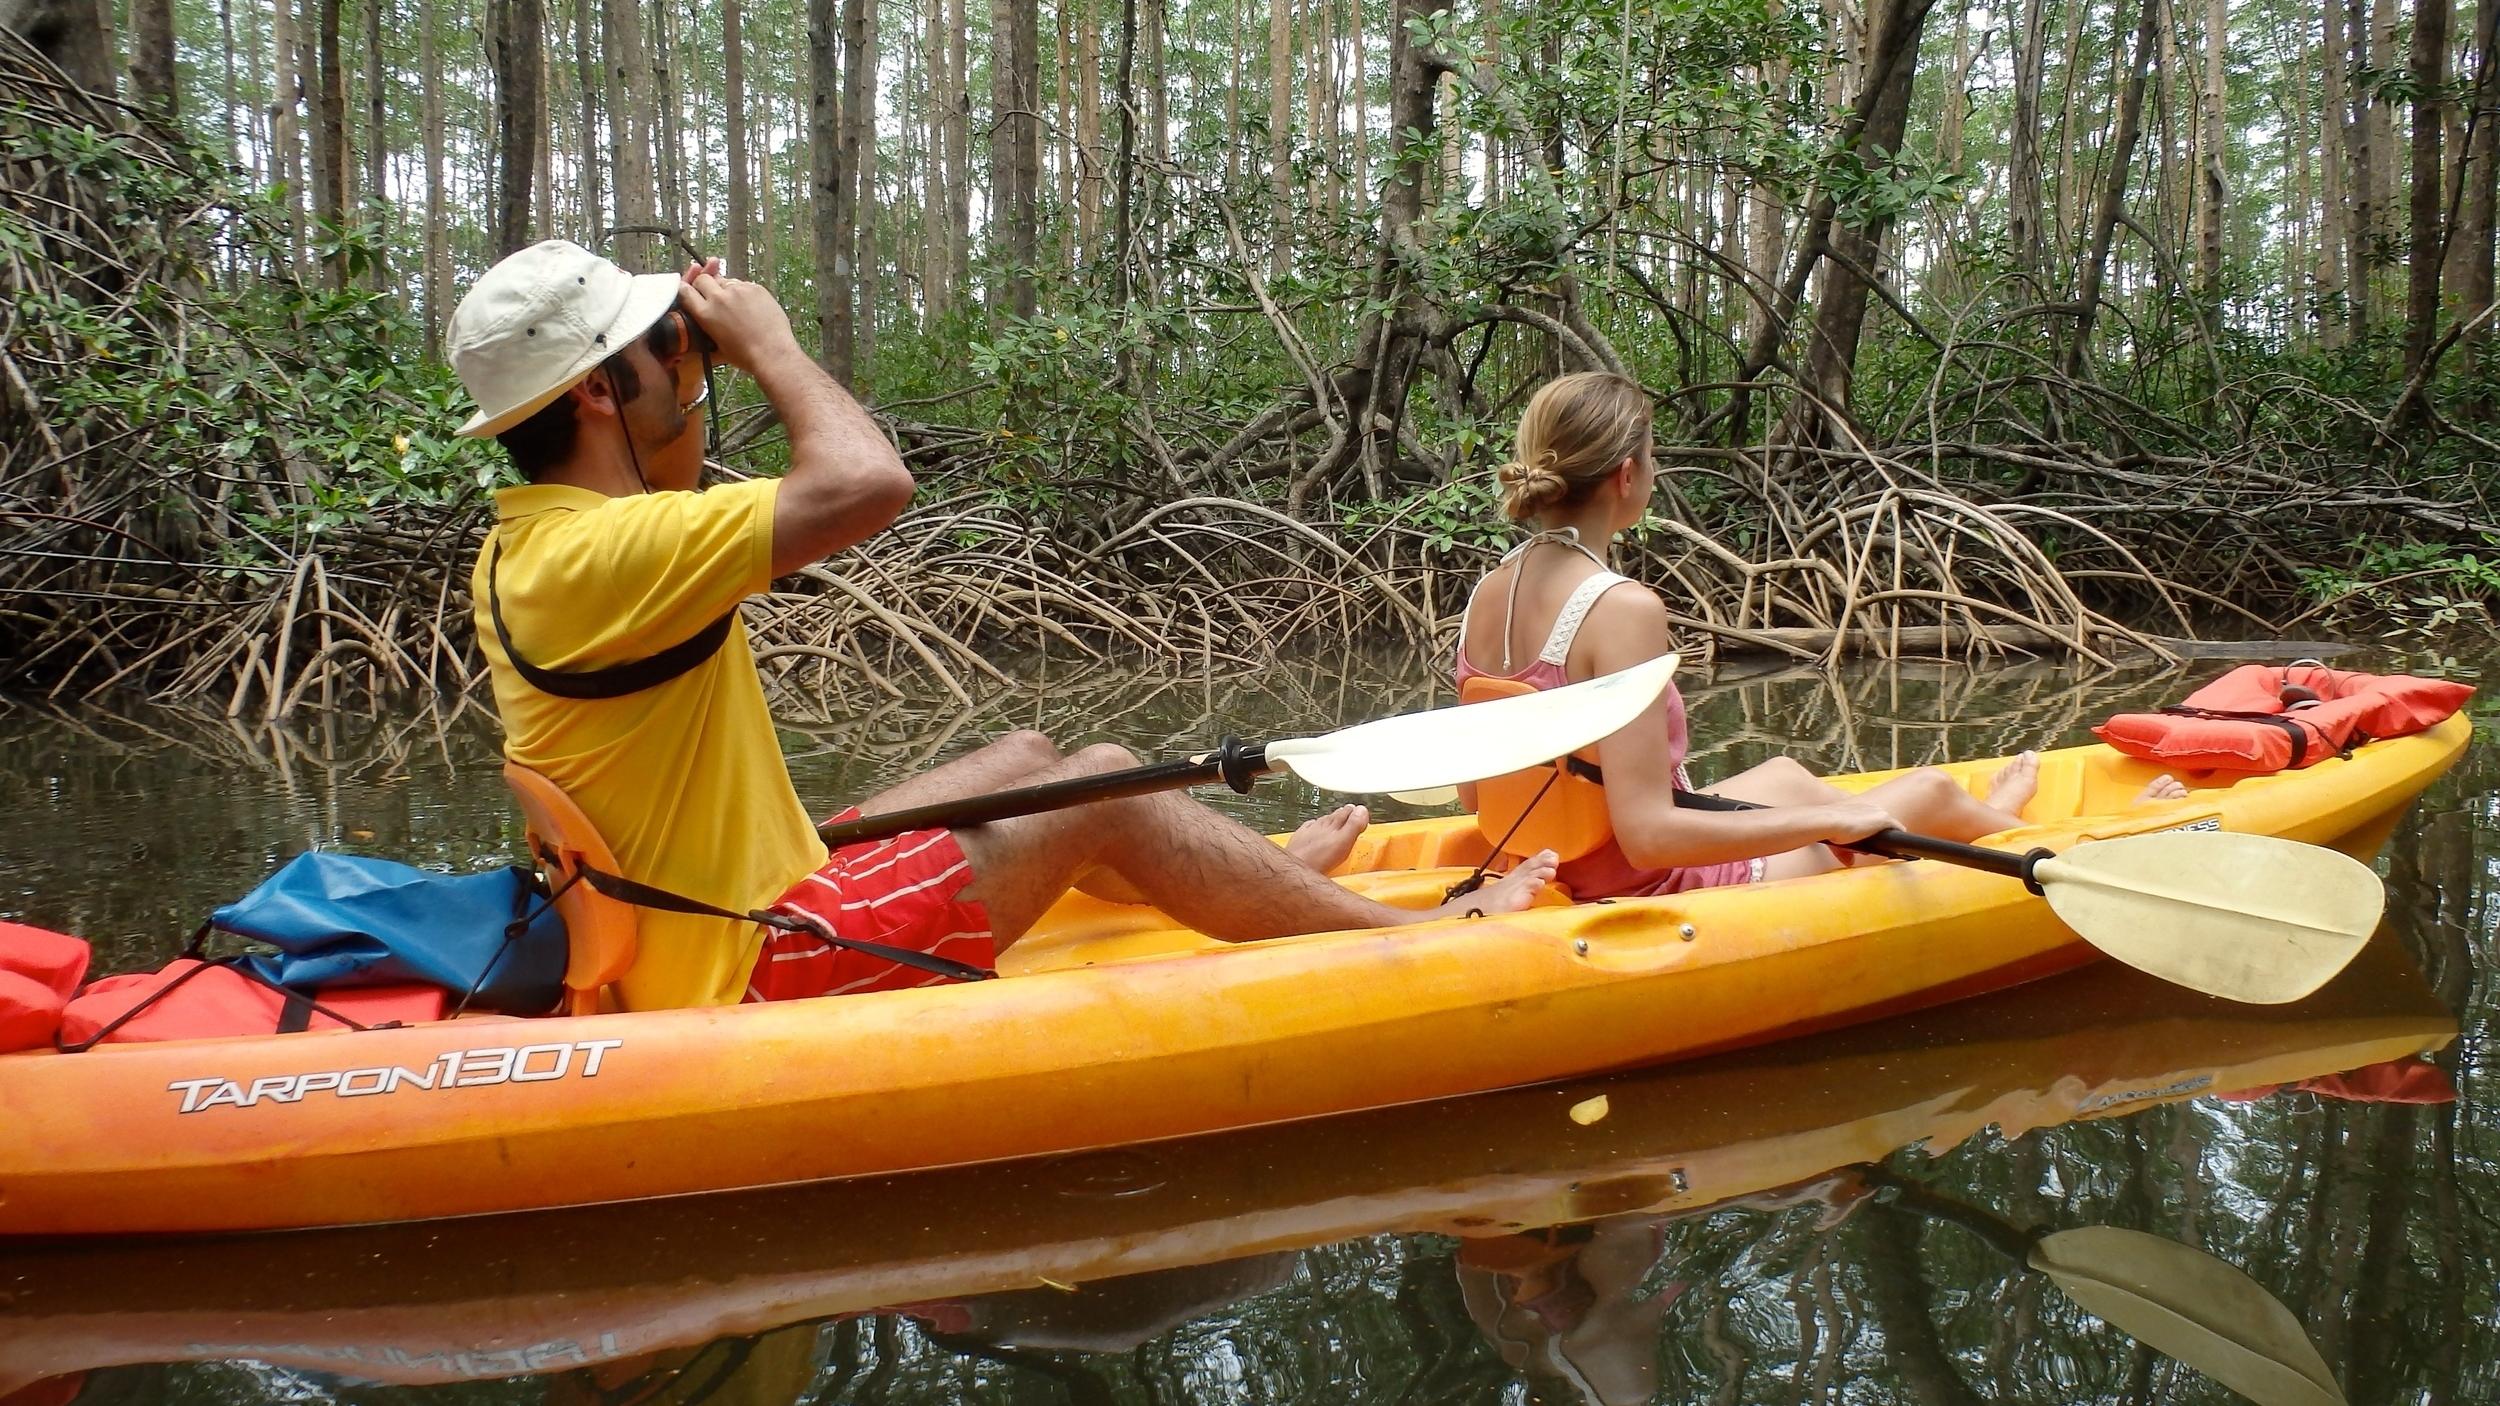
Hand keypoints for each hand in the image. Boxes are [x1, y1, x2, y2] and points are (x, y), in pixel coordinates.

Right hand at [675, 260, 798, 373]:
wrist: (772, 352)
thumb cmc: (745, 354)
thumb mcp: (716, 343)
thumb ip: (706, 323)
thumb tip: (704, 313)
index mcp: (705, 313)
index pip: (685, 290)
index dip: (687, 290)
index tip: (691, 292)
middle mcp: (719, 297)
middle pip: (703, 279)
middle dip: (705, 285)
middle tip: (713, 296)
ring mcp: (738, 290)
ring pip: (724, 280)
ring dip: (725, 288)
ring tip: (735, 304)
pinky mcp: (755, 287)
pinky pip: (743, 283)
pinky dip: (742, 291)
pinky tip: (749, 305)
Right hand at [1817, 799, 1899, 845]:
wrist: (1828, 822)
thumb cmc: (1828, 828)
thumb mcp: (1837, 841)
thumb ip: (1844, 852)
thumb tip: (1849, 863)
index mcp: (1858, 808)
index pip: (1872, 820)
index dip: (1874, 831)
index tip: (1873, 842)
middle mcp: (1870, 808)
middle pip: (1883, 823)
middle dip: (1883, 836)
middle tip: (1883, 849)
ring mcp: (1878, 813)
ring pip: (1891, 827)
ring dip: (1891, 837)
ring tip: (1893, 850)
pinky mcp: (1884, 820)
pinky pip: (1898, 829)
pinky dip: (1899, 838)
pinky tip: (1902, 848)